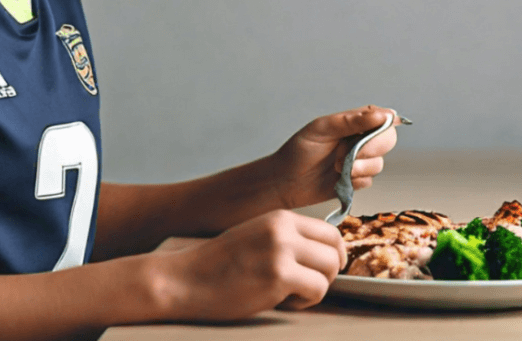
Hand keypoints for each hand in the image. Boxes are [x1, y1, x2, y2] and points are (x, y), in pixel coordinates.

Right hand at [157, 210, 345, 319]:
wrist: (186, 279)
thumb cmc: (220, 265)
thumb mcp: (256, 237)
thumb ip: (287, 240)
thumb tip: (324, 254)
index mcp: (279, 218)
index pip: (329, 231)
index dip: (334, 254)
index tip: (325, 269)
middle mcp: (283, 229)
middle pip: (335, 249)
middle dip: (330, 272)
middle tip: (312, 285)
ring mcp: (281, 251)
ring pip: (330, 270)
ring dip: (317, 288)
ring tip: (292, 294)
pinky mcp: (278, 276)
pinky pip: (317, 290)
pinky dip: (306, 302)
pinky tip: (284, 302)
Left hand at [267, 105, 400, 209]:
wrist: (284, 182)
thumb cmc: (298, 151)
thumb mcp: (322, 129)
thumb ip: (352, 121)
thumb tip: (384, 114)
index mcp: (352, 123)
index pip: (381, 118)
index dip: (385, 123)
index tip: (380, 128)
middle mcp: (359, 141)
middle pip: (387, 140)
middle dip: (370, 148)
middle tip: (347, 152)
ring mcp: (358, 161)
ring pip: (378, 164)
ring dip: (358, 167)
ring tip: (335, 167)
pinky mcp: (355, 181)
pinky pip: (368, 181)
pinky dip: (354, 181)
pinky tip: (337, 179)